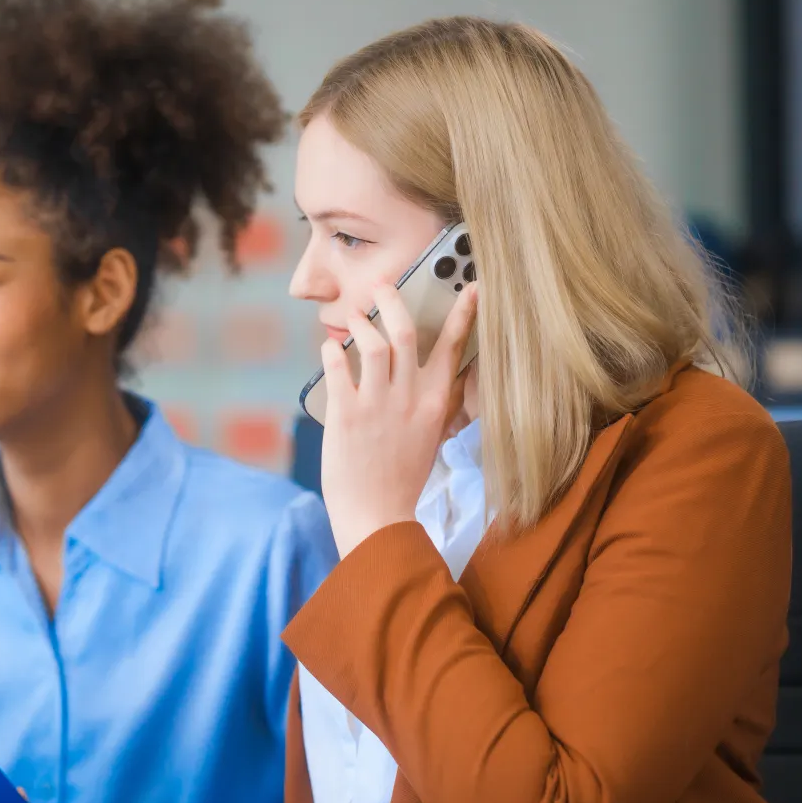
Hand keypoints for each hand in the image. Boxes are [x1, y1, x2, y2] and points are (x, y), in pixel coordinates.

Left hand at [320, 282, 478, 555]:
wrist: (377, 516)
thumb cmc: (402, 479)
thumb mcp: (432, 437)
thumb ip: (440, 404)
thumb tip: (449, 377)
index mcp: (436, 403)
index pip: (453, 347)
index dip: (463, 313)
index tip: (472, 286)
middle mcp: (409, 397)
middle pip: (405, 331)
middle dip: (393, 300)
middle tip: (381, 287)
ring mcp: (377, 403)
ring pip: (371, 342)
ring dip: (360, 322)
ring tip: (352, 319)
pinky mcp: (345, 412)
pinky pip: (337, 365)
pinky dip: (331, 349)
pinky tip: (329, 347)